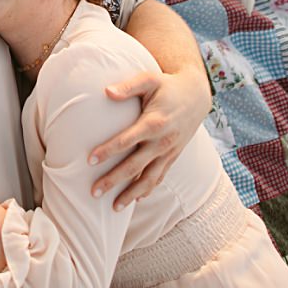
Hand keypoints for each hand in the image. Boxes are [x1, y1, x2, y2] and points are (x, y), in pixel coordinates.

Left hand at [88, 69, 210, 208]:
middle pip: (134, 165)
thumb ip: (128, 86)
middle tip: (94, 192)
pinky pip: (160, 176)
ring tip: (114, 207)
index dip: (108, 151)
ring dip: (131, 194)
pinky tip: (136, 199)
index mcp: (154, 122)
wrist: (197, 95)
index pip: (126, 140)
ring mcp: (169, 151)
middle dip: (114, 180)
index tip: (90, 160)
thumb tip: (106, 91)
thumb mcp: (149, 79)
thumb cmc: (167, 86)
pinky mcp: (173, 156)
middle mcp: (163, 141)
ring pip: (149, 178)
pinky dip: (148, 189)